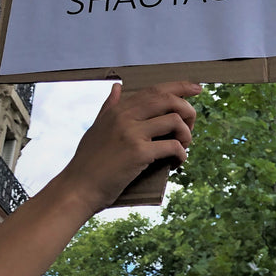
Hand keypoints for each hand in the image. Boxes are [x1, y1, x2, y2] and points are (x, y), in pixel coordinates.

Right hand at [57, 81, 200, 213]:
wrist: (78, 188)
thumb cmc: (89, 161)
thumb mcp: (97, 127)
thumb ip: (109, 107)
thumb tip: (117, 87)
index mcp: (118, 109)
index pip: (155, 90)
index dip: (179, 87)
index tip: (197, 88)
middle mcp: (125, 117)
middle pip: (169, 100)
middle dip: (188, 110)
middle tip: (191, 126)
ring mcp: (132, 134)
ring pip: (175, 121)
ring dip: (187, 135)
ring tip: (183, 146)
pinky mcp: (139, 153)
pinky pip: (173, 146)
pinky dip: (181, 154)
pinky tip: (177, 162)